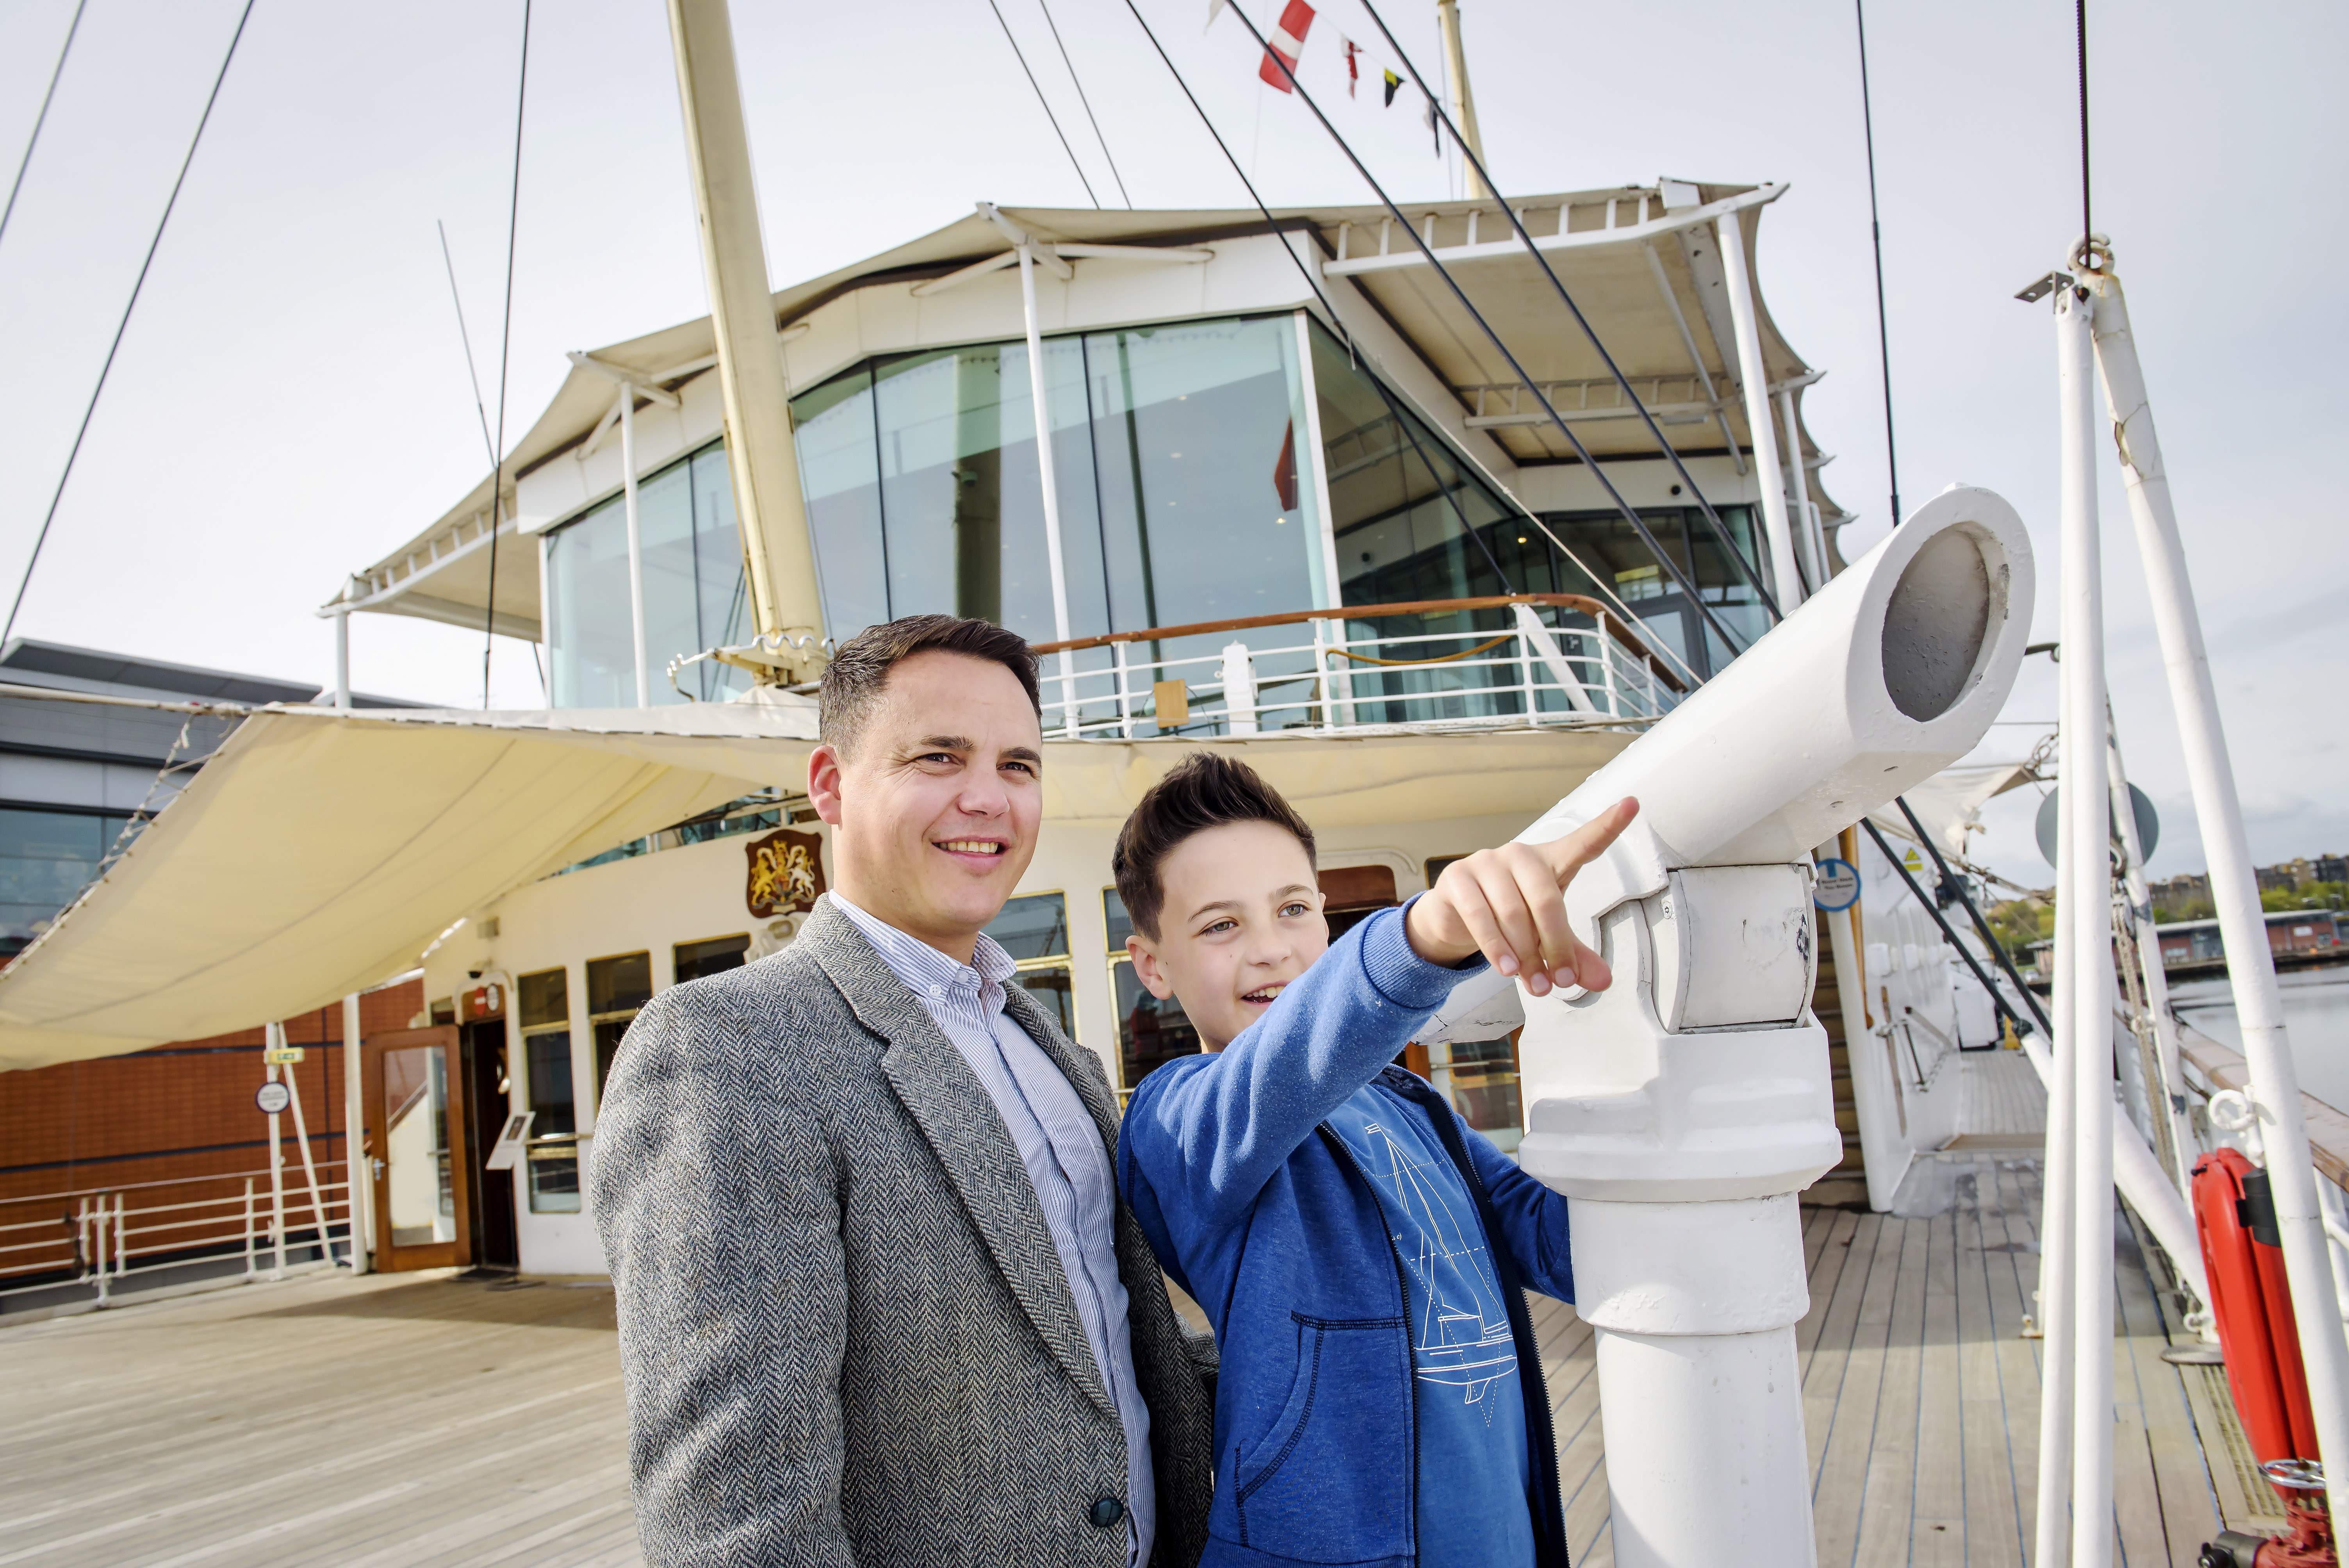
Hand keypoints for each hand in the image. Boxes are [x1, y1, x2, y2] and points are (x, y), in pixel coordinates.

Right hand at [1404, 797, 1638, 996]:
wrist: (1455, 916)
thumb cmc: (1508, 915)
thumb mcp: (1546, 936)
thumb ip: (1573, 954)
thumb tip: (1601, 980)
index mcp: (1550, 861)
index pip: (1583, 842)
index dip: (1608, 825)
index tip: (1631, 805)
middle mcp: (1519, 855)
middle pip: (1546, 899)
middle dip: (1556, 947)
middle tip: (1562, 979)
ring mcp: (1485, 862)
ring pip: (1512, 913)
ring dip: (1526, 956)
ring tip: (1535, 983)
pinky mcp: (1457, 878)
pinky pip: (1480, 916)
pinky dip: (1496, 948)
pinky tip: (1507, 968)